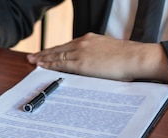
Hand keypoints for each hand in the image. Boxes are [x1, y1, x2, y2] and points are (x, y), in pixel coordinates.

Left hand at [27, 33, 167, 82]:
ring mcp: (81, 52)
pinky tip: (41, 66)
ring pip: (56, 55)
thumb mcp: (110, 54)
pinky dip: (49, 64)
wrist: (136, 57)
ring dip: (43, 59)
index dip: (55, 50)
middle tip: (32, 57)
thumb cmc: (128, 59)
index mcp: (90, 40)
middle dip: (44, 54)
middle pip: (59, 49)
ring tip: (32, 62)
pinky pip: (61, 64)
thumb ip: (99, 58)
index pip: (68, 46)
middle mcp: (83, 43)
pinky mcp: (81, 63)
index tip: (46, 54)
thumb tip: (96, 66)